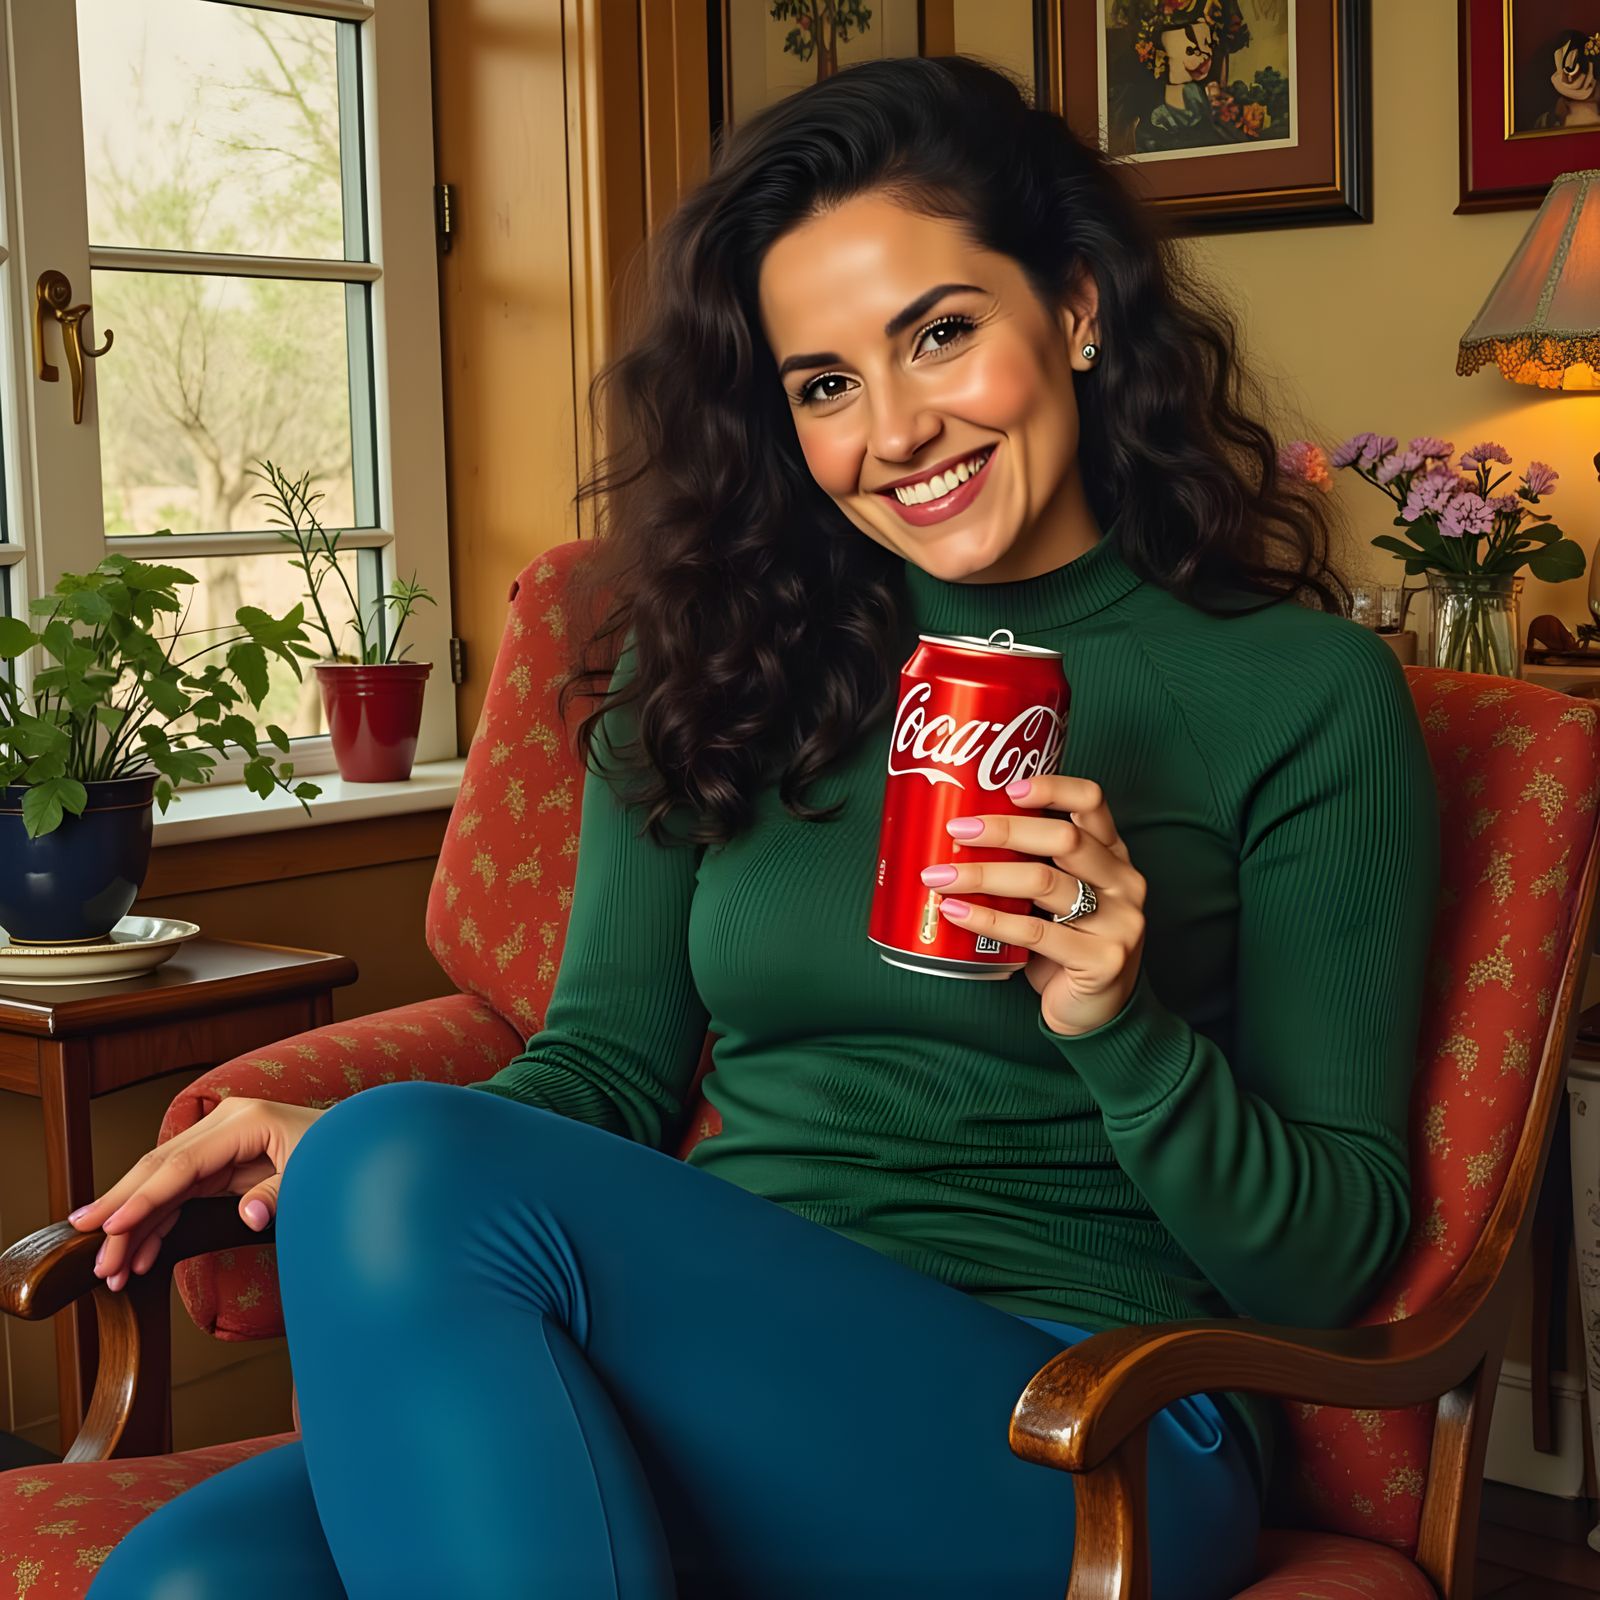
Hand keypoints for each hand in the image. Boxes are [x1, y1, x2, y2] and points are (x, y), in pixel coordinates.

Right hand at [63, 1097, 325, 1291]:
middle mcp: (226, 1125)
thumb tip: (248, 1216)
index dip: (144, 1197)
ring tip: (110, 1267)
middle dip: (122, 1211)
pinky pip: (180, 1193)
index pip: (182, 1163)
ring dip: (134, 1225)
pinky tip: (140, 1256)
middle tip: (90, 1250)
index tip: (112, 1228)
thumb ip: (278, 1195)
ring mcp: (221, 1143)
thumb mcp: (315, 1175)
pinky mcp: (222, 1162)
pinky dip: (158, 1224)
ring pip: (162, 1183)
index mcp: (246, 1120)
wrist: (360, 1142)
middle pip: (159, 1168)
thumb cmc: (340, 1154)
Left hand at [919, 775, 1145, 1036]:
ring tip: (938, 876)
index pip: (1092, 801)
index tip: (1009, 787)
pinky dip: (987, 919)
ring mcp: (1119, 921)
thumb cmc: (1067, 946)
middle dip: (1003, 829)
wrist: (1097, 1014)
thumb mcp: (1060, 897)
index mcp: (1114, 855)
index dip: (1053, 786)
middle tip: (955, 830)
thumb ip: (1034, 864)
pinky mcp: (1103, 959)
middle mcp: (1124, 881)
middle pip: (1064, 837)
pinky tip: (955, 911)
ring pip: (1044, 881)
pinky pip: (1034, 932)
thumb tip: (958, 832)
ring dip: (983, 875)